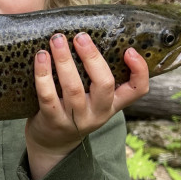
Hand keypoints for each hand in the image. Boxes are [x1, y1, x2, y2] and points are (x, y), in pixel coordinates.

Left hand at [25, 33, 149, 179]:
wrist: (53, 144)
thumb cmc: (74, 110)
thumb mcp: (94, 100)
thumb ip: (98, 76)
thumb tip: (90, 35)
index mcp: (113, 104)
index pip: (138, 90)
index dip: (139, 70)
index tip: (130, 50)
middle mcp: (98, 113)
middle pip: (104, 84)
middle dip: (92, 57)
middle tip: (80, 36)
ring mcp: (76, 119)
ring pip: (73, 88)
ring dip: (64, 60)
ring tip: (57, 40)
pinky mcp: (53, 120)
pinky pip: (48, 96)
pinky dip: (43, 74)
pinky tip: (41, 57)